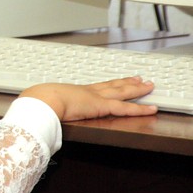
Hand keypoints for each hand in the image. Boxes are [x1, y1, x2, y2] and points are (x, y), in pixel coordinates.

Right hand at [22, 76, 157, 120]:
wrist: (42, 101)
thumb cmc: (39, 103)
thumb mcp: (44, 103)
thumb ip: (47, 108)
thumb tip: (40, 113)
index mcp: (76, 92)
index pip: (98, 87)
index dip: (110, 83)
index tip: (118, 80)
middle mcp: (89, 92)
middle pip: (113, 86)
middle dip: (127, 82)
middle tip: (140, 79)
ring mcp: (97, 98)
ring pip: (123, 92)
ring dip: (137, 89)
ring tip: (149, 85)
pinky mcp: (102, 107)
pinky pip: (126, 108)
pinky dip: (140, 108)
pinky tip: (152, 109)